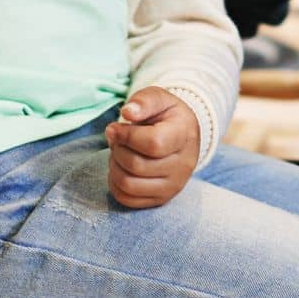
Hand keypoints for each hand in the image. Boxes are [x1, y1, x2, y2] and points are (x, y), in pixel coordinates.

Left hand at [105, 87, 199, 208]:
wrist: (183, 135)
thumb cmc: (166, 114)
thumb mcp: (158, 97)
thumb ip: (143, 101)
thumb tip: (127, 113)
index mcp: (185, 134)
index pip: (153, 143)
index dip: (126, 136)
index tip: (113, 128)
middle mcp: (184, 164)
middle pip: (137, 166)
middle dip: (117, 150)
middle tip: (115, 138)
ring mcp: (174, 185)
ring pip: (130, 185)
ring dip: (114, 167)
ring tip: (118, 152)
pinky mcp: (162, 199)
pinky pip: (128, 199)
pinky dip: (115, 184)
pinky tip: (119, 167)